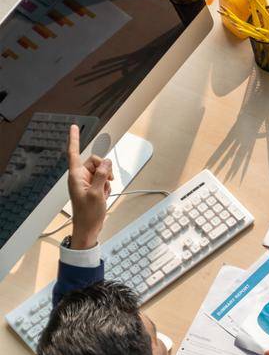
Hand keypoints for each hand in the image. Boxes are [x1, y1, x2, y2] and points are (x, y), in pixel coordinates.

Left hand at [64, 125, 112, 246]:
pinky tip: (104, 195)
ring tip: (104, 191)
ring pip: (101, 171)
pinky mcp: (92, 188)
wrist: (88, 228)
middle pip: (94, 162)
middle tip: (108, 179)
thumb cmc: (88, 214)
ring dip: (107, 179)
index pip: (74, 153)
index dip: (74, 139)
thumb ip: (102, 175)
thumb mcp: (97, 193)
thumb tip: (106, 162)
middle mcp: (80, 177)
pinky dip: (107, 186)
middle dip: (104, 168)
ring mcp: (86, 182)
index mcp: (76, 176)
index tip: (74, 127)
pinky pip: (103, 180)